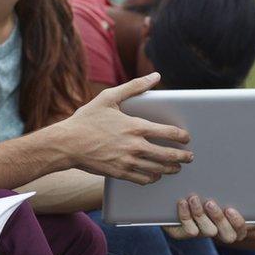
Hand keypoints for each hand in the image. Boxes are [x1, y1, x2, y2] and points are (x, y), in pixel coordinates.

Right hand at [63, 73, 192, 183]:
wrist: (66, 144)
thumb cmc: (86, 120)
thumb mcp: (109, 98)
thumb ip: (134, 87)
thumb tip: (155, 76)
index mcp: (135, 126)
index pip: (168, 133)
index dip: (181, 136)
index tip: (186, 138)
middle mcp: (135, 146)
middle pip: (168, 155)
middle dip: (182, 157)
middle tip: (188, 157)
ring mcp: (128, 161)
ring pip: (158, 169)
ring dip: (171, 169)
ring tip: (176, 167)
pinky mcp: (120, 173)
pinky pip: (144, 179)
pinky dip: (153, 178)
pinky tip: (155, 175)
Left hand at [163, 194, 254, 242]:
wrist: (189, 192)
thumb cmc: (222, 198)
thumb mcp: (246, 205)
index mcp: (234, 228)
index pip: (240, 231)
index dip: (236, 222)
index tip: (230, 209)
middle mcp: (219, 233)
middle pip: (224, 235)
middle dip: (217, 219)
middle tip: (210, 203)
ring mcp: (202, 234)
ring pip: (204, 231)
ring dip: (198, 214)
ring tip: (193, 198)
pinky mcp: (184, 232)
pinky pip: (187, 230)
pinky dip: (184, 216)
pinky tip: (183, 203)